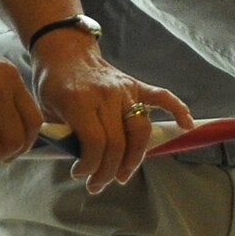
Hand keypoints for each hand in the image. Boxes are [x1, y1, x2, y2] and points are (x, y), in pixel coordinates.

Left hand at [32, 31, 192, 192]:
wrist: (65, 50)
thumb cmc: (53, 83)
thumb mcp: (47, 111)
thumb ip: (63, 136)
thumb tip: (81, 165)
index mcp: (80, 101)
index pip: (95, 142)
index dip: (89, 165)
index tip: (79, 174)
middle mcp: (106, 96)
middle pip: (118, 142)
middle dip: (108, 171)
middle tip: (97, 185)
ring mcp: (124, 90)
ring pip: (140, 130)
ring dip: (134, 158)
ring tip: (123, 175)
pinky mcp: (136, 85)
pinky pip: (162, 97)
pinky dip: (178, 110)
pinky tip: (187, 126)